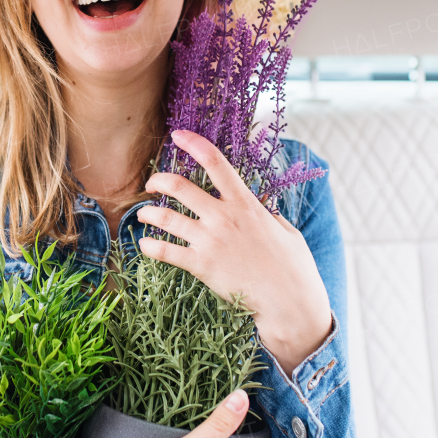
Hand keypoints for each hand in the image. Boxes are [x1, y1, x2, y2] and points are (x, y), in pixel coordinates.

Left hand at [135, 129, 333, 371]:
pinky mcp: (201, 266)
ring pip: (166, 218)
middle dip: (159, 179)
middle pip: (180, 186)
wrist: (288, 302)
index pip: (215, 163)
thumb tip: (262, 208)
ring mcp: (210, 241)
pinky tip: (145, 244)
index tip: (178, 135)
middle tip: (152, 183)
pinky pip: (166, 252)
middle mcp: (223, 217)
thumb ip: (268, 215)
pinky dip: (151, 246)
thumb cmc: (294, 267)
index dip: (194, 144)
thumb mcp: (287, 231)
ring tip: (144, 214)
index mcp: (245, 203)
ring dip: (149, 213)